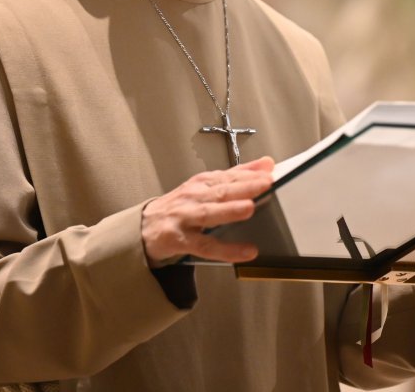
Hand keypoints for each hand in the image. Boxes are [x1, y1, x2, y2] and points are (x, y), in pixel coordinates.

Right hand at [141, 156, 274, 266]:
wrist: (145, 227)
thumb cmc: (180, 206)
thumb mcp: (205, 187)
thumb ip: (236, 176)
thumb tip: (266, 163)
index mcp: (201, 183)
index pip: (227, 175)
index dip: (248, 173)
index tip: (269, 170)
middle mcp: (193, 197)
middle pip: (220, 190)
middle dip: (243, 186)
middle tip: (265, 183)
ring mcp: (185, 217)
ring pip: (209, 213)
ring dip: (229, 210)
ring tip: (249, 208)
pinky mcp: (180, 240)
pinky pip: (205, 246)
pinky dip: (226, 249)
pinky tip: (245, 251)